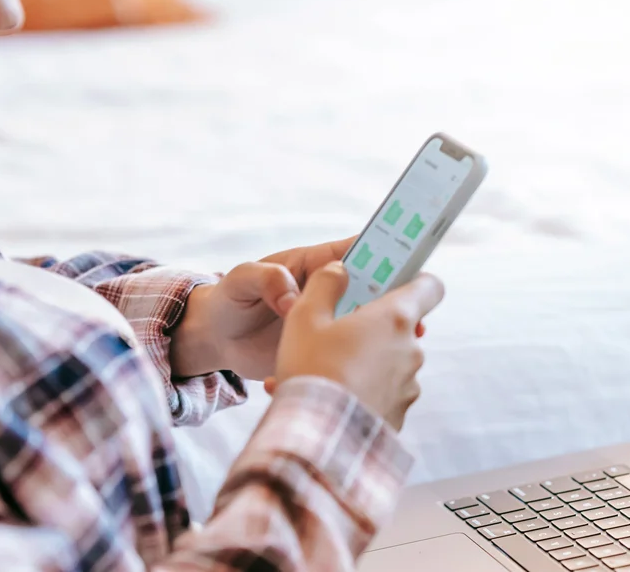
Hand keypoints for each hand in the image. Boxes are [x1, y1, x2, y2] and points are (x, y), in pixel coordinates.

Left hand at [171, 238, 424, 379]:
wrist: (215, 341)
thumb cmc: (228, 299)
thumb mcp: (241, 280)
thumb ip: (266, 279)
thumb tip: (292, 299)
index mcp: (315, 265)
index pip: (358, 251)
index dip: (386, 252)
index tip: (410, 261)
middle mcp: (330, 292)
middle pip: (375, 289)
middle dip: (397, 301)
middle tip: (414, 320)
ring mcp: (331, 322)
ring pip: (370, 325)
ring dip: (387, 336)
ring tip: (401, 351)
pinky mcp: (326, 350)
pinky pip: (350, 354)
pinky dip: (360, 364)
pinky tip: (364, 377)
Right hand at [271, 261, 443, 429]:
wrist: (318, 437)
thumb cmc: (312, 369)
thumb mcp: (305, 315)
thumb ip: (325, 284)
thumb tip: (339, 270)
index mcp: (395, 318)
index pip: (430, 286)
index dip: (416, 281)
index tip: (396, 283)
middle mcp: (411, 350)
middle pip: (399, 328)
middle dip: (369, 330)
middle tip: (334, 337)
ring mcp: (409, 386)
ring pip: (386, 364)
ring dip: (360, 364)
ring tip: (318, 375)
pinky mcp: (399, 415)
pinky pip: (380, 395)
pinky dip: (359, 393)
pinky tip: (326, 399)